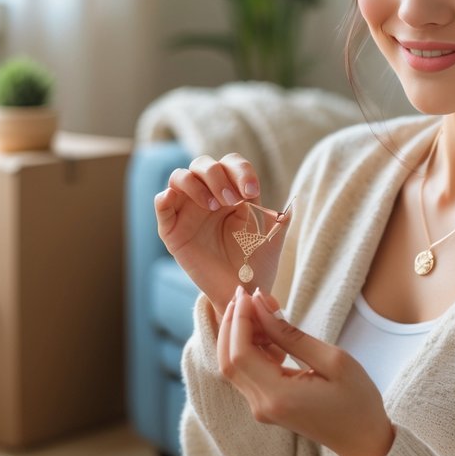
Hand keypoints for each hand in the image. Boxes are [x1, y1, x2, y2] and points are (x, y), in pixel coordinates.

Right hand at [154, 153, 290, 316]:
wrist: (241, 291)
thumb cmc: (256, 263)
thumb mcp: (273, 237)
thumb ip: (282, 217)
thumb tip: (293, 203)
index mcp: (231, 192)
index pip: (230, 164)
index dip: (240, 171)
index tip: (252, 191)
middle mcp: (207, 196)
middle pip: (203, 164)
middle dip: (218, 177)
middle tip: (233, 200)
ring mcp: (187, 212)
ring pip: (179, 177)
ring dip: (196, 184)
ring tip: (213, 206)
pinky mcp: (172, 231)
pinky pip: (161, 206)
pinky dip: (163, 198)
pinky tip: (171, 197)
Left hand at [217, 285, 395, 455]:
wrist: (363, 441)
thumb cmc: (357, 401)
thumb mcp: (333, 360)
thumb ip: (291, 336)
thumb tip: (261, 307)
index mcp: (279, 396)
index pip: (240, 353)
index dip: (239, 320)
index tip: (249, 292)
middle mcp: (262, 406)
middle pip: (227, 360)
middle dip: (231, 323)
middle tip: (245, 294)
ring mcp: (261, 408)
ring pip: (232, 366)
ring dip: (237, 334)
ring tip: (259, 307)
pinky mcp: (265, 405)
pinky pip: (246, 372)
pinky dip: (248, 347)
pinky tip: (266, 329)